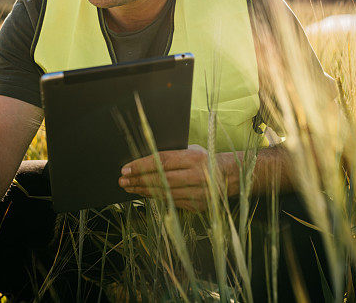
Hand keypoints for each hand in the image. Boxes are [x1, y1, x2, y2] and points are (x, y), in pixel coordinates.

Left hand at [119, 145, 236, 211]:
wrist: (232, 176)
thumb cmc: (207, 160)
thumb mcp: (193, 150)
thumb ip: (174, 156)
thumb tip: (145, 161)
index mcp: (195, 158)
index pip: (163, 161)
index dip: (142, 166)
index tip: (126, 168)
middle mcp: (197, 176)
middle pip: (161, 179)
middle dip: (139, 180)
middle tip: (123, 181)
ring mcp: (198, 193)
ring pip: (164, 193)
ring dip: (144, 191)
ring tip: (129, 188)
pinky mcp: (197, 206)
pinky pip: (171, 202)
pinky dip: (156, 197)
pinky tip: (144, 194)